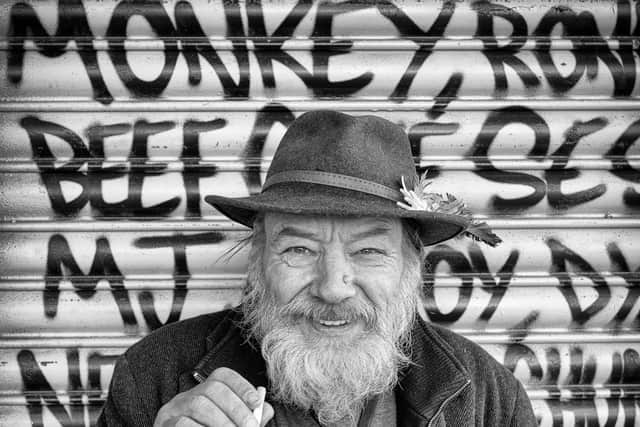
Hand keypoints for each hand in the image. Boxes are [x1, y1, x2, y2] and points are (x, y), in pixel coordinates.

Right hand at [153, 367, 273, 426]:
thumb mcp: (232, 425)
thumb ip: (250, 418)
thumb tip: (267, 409)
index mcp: (207, 390)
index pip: (224, 376)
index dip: (242, 386)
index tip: (256, 402)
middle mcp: (189, 394)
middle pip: (213, 388)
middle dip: (236, 408)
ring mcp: (175, 408)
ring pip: (199, 404)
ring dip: (221, 422)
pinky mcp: (164, 423)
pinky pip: (183, 423)